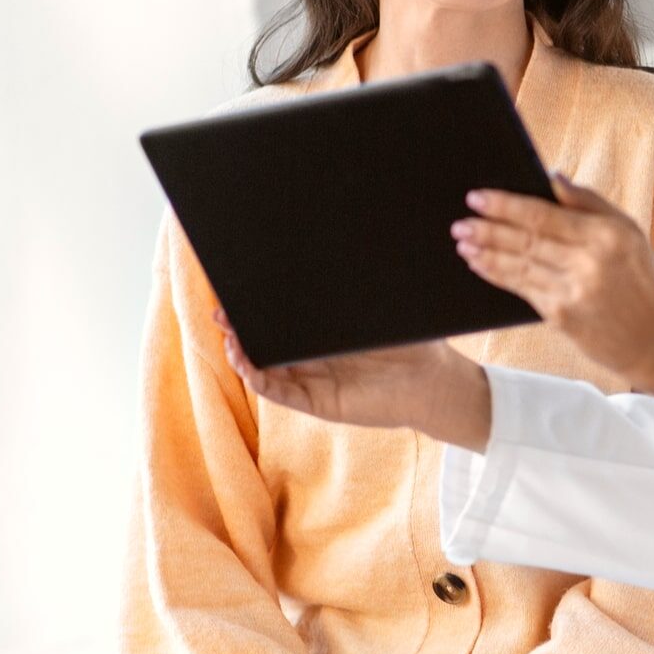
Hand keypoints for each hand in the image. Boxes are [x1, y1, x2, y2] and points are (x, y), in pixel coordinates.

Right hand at [215, 311, 491, 446]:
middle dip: (239, 327)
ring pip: (264, 369)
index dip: (259, 309)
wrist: (435, 380)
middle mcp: (314, 360)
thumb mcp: (377, 310)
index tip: (238, 289)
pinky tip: (244, 360)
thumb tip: (331, 250)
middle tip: (219, 309)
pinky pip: (278, 393)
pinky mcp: (318, 403)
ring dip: (241, 352)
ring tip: (228, 332)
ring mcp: (313, 382)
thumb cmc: (413, 342)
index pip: (284, 322)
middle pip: (266, 344)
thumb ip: (354, 290)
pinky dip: (256, 377)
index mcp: (325, 337)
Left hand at [450, 174, 653, 397]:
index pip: (543, 215)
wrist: (652, 336)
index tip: (478, 197)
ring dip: (485, 252)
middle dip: (487, 229)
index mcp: (604, 235)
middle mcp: (587, 262)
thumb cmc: (638, 276)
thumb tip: (551, 177)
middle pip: (525, 240)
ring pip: (518, 265)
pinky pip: (521, 289)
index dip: (506, 205)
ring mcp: (572, 291)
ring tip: (462, 241)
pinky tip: (479, 264)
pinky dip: (497, 275)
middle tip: (460, 221)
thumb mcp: (627, 230)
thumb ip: (588, 201)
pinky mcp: (561, 317)